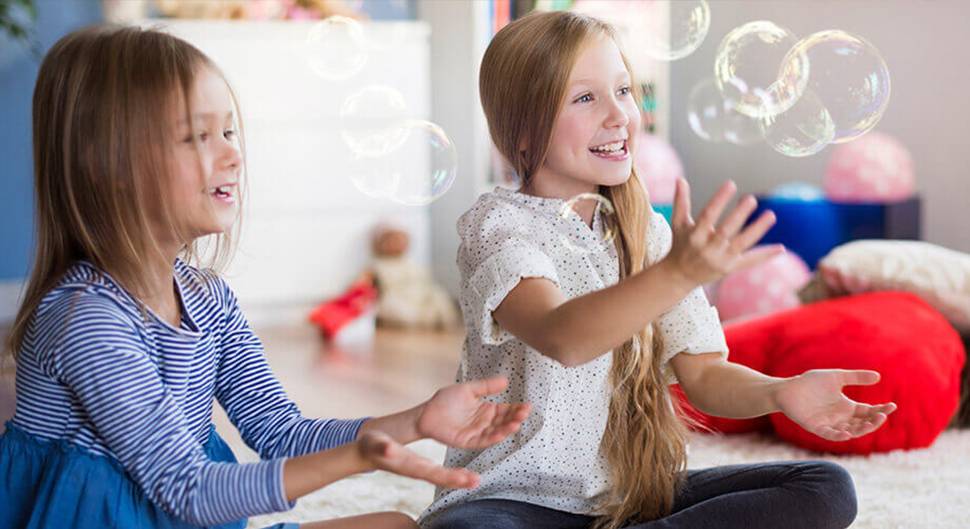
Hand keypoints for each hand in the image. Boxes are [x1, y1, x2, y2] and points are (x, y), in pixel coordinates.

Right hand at [357, 430, 479, 488]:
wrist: (367, 452)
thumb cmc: (371, 446)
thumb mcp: (376, 443)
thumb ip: (383, 447)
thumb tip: (389, 449)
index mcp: (408, 465)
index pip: (430, 472)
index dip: (447, 475)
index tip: (463, 478)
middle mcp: (416, 470)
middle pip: (440, 477)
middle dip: (458, 480)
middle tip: (477, 481)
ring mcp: (419, 469)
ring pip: (441, 476)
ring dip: (459, 478)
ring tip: (476, 480)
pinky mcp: (420, 467)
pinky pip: (439, 472)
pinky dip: (453, 473)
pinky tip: (465, 473)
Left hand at [416, 377, 530, 449]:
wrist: (426, 413)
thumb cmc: (445, 400)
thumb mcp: (468, 389)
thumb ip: (487, 386)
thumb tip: (505, 380)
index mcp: (486, 409)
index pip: (506, 410)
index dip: (517, 409)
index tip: (527, 406)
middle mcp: (484, 422)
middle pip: (504, 421)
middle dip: (516, 418)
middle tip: (524, 413)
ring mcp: (477, 432)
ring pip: (497, 432)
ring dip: (508, 428)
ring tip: (517, 422)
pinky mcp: (469, 441)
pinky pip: (484, 440)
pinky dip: (494, 437)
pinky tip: (502, 432)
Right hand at [663, 178, 783, 286]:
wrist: (680, 276)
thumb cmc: (681, 244)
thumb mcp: (678, 224)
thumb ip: (681, 202)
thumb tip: (680, 179)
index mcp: (694, 236)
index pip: (708, 215)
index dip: (719, 200)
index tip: (731, 184)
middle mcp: (707, 249)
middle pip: (726, 231)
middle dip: (739, 215)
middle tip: (751, 199)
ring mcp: (720, 260)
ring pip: (741, 244)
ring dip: (757, 230)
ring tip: (771, 215)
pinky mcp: (730, 269)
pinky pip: (749, 261)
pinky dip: (764, 255)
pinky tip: (780, 248)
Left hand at [773, 369, 897, 440]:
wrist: (787, 389)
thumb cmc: (810, 382)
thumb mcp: (836, 377)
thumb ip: (855, 377)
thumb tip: (878, 376)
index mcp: (847, 407)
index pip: (869, 412)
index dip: (881, 410)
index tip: (892, 406)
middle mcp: (841, 418)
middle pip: (863, 424)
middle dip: (875, 421)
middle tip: (883, 415)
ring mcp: (830, 424)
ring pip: (851, 432)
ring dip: (862, 429)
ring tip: (871, 423)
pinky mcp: (817, 428)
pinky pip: (831, 435)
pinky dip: (839, 435)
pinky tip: (847, 432)